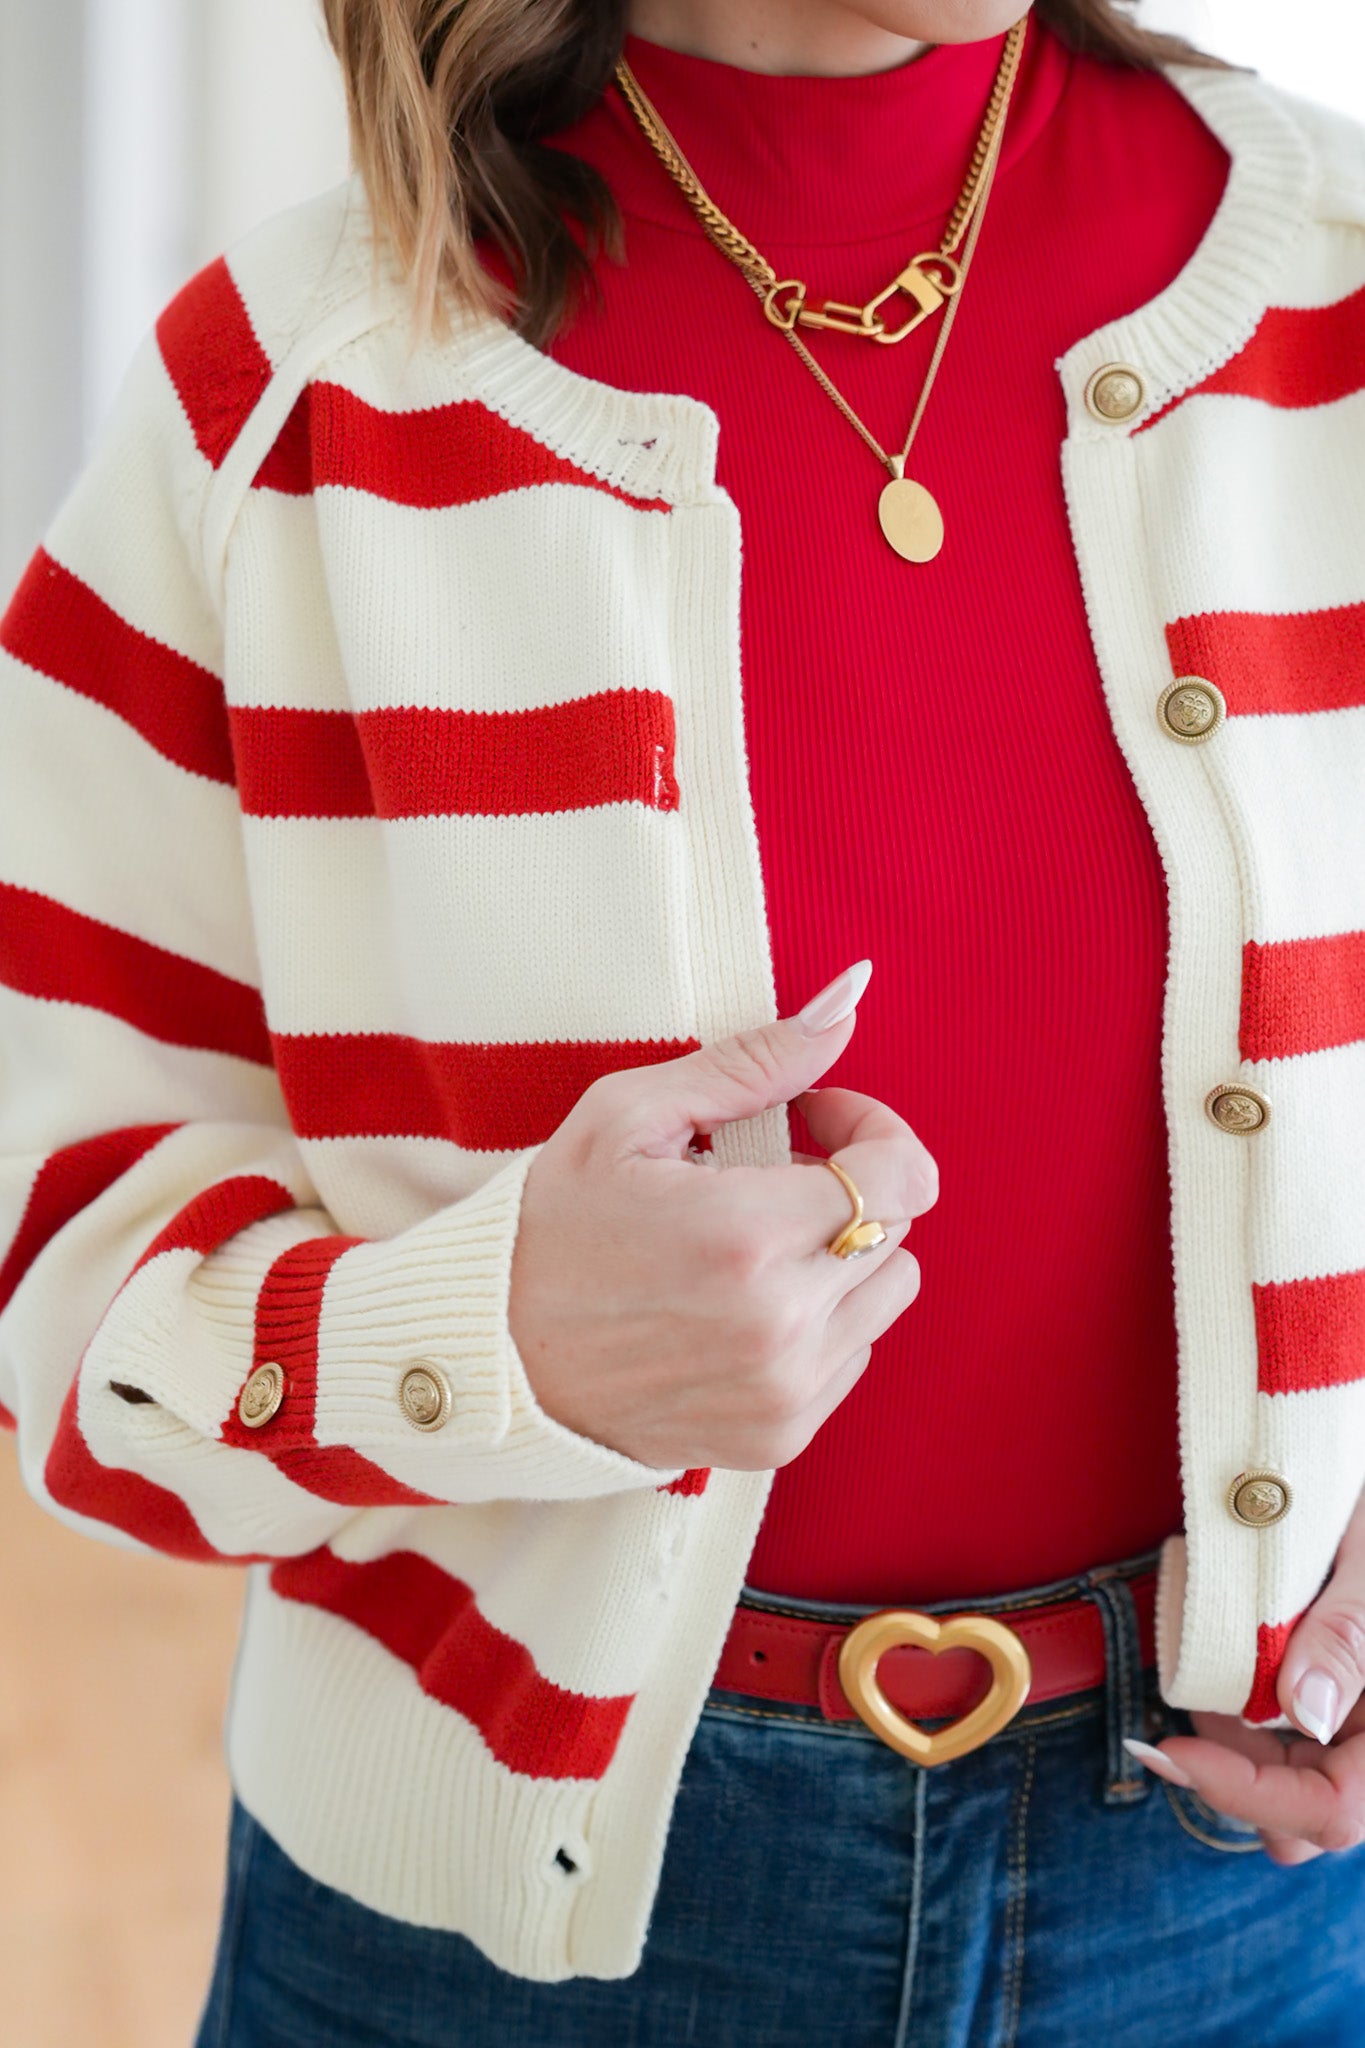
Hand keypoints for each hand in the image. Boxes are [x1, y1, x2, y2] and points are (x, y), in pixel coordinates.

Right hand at [507, 961, 938, 1470]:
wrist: (490, 1362)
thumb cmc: (550, 1227)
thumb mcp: (629, 1116)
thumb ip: (752, 1061)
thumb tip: (848, 1004)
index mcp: (747, 1237)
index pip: (904, 1174)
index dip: (871, 1128)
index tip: (816, 1118)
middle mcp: (781, 1327)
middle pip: (898, 1232)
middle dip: (848, 1187)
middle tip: (765, 1174)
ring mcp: (783, 1392)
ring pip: (885, 1296)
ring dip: (839, 1257)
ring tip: (752, 1245)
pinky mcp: (778, 1437)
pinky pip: (852, 1357)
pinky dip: (816, 1322)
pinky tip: (739, 1305)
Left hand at [1127, 1480, 1364, 1862]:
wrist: (1359, 1445)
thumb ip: (1348, 1633)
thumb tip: (1303, 1711)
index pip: (1334, 1810)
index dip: (1246, 1794)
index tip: (1168, 1749)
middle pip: (1308, 1815)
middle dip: (1239, 1774)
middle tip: (1188, 1697)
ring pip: (1296, 1784)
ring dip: (1240, 1747)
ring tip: (1209, 1664)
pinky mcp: (1347, 1701)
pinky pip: (1295, 1745)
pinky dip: (1249, 1720)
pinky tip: (1230, 1663)